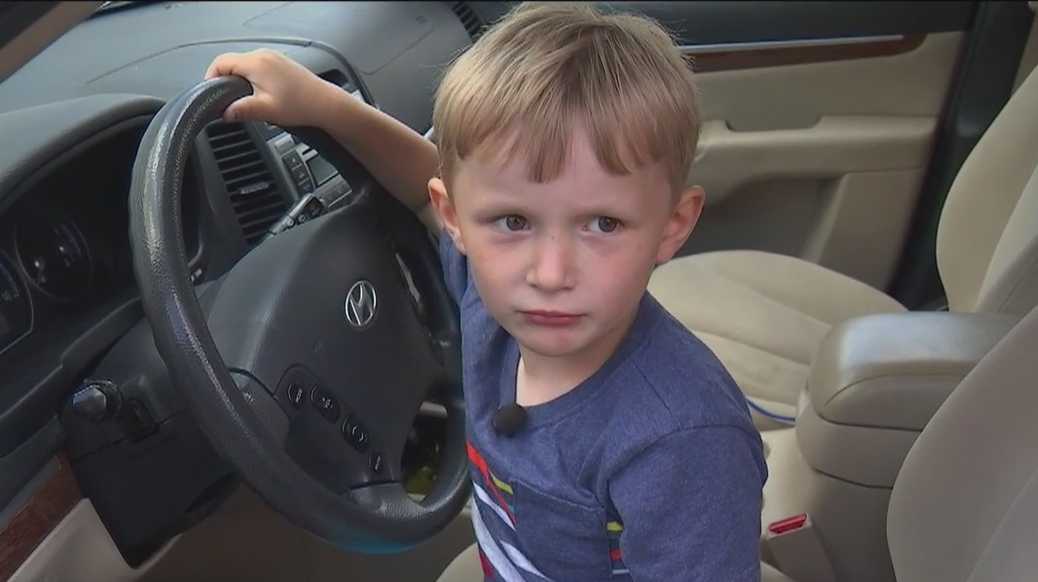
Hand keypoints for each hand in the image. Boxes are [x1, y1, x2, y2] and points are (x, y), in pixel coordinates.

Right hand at [204, 49, 337, 126]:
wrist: (325, 104)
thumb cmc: (300, 105)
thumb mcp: (266, 111)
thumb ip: (241, 110)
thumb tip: (224, 113)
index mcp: (256, 63)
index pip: (220, 63)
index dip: (211, 78)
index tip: (211, 94)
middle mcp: (263, 55)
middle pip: (231, 63)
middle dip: (225, 82)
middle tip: (227, 101)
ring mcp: (273, 58)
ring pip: (244, 65)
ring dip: (239, 81)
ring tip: (245, 101)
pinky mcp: (280, 64)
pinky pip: (257, 68)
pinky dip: (252, 80)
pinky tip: (260, 95)